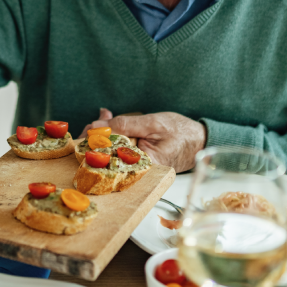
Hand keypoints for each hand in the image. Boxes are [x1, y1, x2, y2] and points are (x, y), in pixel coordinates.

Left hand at [80, 108, 205, 173]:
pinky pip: (122, 147)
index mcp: (142, 166)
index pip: (108, 158)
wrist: (201, 139)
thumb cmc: (182, 132)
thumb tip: (97, 127)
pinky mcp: (138, 159)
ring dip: (106, 131)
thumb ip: (125, 125)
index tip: (85, 131)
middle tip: (94, 120)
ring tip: (104, 115)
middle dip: (97, 136)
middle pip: (107, 155)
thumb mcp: (153, 123)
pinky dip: (116, 133)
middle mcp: (137, 170)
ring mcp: (137, 166)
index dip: (92, 145)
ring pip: (113, 149)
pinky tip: (111, 120)